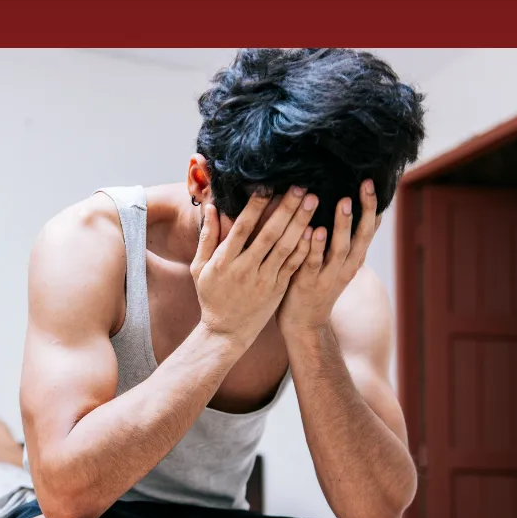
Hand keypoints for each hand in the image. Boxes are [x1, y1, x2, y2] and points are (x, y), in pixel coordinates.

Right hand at [191, 186, 317, 347]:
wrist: (226, 332)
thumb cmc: (212, 296)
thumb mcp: (200, 268)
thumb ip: (207, 237)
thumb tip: (212, 207)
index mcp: (224, 261)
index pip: (241, 228)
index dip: (254, 207)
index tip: (266, 185)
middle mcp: (245, 269)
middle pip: (268, 234)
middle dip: (285, 209)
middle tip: (299, 187)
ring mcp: (264, 280)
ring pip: (285, 248)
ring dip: (300, 223)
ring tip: (312, 201)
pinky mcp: (278, 289)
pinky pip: (293, 265)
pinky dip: (305, 248)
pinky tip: (316, 230)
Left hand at [278, 179, 378, 335]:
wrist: (304, 325)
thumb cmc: (317, 287)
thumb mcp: (337, 265)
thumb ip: (344, 241)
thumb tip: (350, 210)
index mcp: (353, 260)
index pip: (368, 230)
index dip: (372, 208)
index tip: (373, 183)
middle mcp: (345, 267)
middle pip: (360, 236)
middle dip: (364, 210)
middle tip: (365, 185)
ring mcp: (327, 276)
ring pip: (339, 248)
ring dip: (342, 225)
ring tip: (344, 202)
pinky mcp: (307, 283)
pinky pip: (312, 262)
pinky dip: (314, 246)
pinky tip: (313, 229)